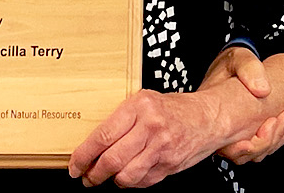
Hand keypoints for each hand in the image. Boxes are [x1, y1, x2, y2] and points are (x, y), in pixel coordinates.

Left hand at [67, 89, 225, 187]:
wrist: (208, 117)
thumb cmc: (172, 109)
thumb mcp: (144, 101)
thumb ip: (121, 120)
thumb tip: (91, 144)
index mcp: (139, 106)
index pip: (103, 136)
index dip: (84, 155)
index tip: (75, 165)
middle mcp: (151, 126)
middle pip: (112, 159)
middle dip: (94, 174)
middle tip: (86, 177)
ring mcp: (162, 147)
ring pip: (126, 175)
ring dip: (112, 180)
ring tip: (106, 177)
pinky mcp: (170, 164)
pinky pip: (142, 180)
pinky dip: (131, 182)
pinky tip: (129, 175)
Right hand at [199, 46, 283, 162]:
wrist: (238, 66)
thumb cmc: (234, 62)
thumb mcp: (239, 58)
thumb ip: (250, 69)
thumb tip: (262, 90)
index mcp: (211, 111)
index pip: (221, 143)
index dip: (239, 148)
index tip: (256, 136)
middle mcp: (220, 129)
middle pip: (240, 154)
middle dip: (265, 142)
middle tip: (280, 118)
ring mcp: (233, 134)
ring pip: (253, 154)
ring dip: (275, 140)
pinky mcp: (246, 134)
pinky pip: (260, 147)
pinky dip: (277, 138)